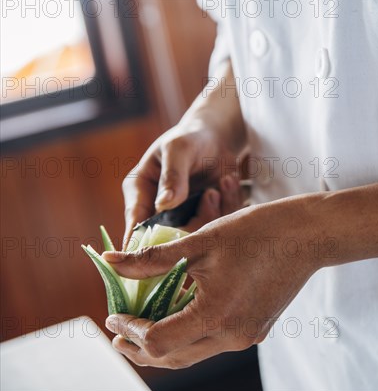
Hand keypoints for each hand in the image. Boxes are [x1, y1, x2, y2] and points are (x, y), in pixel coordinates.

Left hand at [103, 197, 318, 368]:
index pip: (158, 341)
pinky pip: (214, 341)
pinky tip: (179, 314)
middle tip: (118, 333)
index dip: (129, 330)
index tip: (113, 315)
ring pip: (194, 352)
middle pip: (174, 357)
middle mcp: (233, 336)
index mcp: (216, 316)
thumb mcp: (200, 242)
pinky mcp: (256, 329)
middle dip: (141, 348)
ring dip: (165, 343)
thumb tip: (110, 261)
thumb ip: (152, 260)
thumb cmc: (257, 232)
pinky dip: (190, 333)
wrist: (308, 235)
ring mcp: (247, 336)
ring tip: (143, 325)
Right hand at [122, 121, 240, 248]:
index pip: (135, 221)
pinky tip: (229, 179)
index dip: (140, 242)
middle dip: (197, 217)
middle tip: (212, 193)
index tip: (156, 252)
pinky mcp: (207, 216)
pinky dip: (229, 202)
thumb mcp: (178, 149)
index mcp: (140, 191)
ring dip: (217, 208)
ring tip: (224, 179)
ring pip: (199, 232)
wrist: (216, 138)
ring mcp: (184, 216)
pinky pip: (219, 222)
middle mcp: (159, 210)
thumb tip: (164, 204)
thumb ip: (172, 176)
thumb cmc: (189, 138)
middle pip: (171, 235)